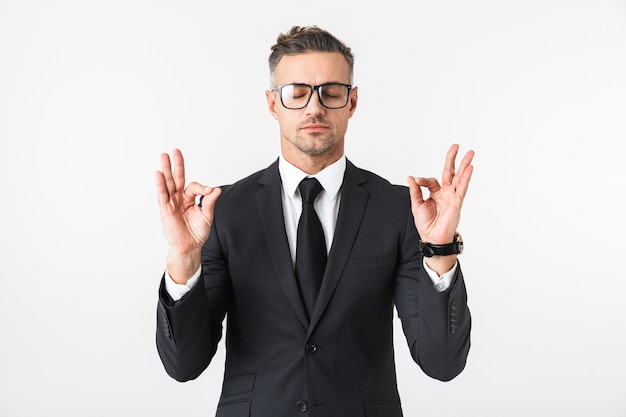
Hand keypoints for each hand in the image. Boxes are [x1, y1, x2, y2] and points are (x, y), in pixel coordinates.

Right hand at [155, 149, 220, 282]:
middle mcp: (179, 199)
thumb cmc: (197, 233)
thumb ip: (209, 202)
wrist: (189, 247)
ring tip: (163, 156)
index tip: (208, 191)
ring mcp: (171, 203)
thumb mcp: (207, 216)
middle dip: (176, 165)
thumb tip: (216, 189)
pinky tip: (158, 174)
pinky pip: (162, 195)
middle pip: (177, 178)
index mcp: (190, 199)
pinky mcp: (165, 209)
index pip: (193, 186)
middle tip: (174, 151)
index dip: (202, 187)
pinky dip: (160, 184)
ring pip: (168, 183)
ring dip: (166, 170)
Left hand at [407, 144, 473, 244]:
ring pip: (459, 177)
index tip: (417, 181)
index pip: (432, 180)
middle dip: (453, 159)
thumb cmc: (426, 224)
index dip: (423, 179)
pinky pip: (462, 187)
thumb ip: (415, 190)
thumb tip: (411, 177)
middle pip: (450, 172)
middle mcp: (446, 193)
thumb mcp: (416, 204)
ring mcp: (452, 196)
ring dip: (465, 165)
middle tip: (456, 146)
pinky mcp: (457, 202)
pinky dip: (466, 177)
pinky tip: (470, 168)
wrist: (432, 238)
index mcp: (436, 194)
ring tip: (470, 153)